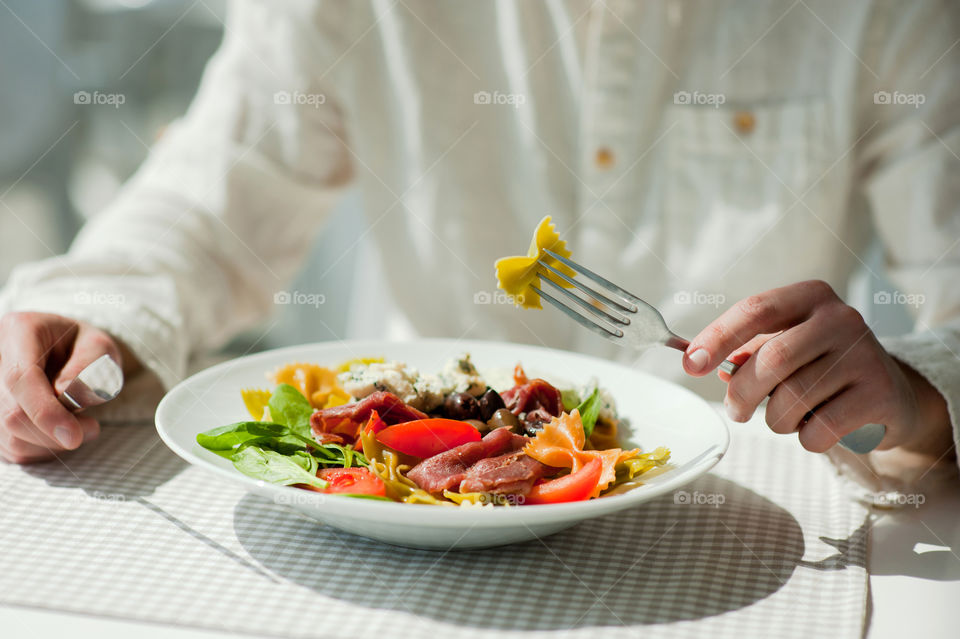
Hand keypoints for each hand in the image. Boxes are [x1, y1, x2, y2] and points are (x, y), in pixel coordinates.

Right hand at [0, 312, 121, 462]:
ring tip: (83, 427)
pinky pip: (11, 448)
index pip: (20, 377)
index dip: (44, 412)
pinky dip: (42, 449)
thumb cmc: (86, 347)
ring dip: (51, 443)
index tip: (73, 436)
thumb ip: (88, 370)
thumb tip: (65, 396)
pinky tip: (59, 432)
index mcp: (19, 330)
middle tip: (91, 429)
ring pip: (9, 436)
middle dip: (54, 432)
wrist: (69, 352)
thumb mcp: (101, 349)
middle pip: (11, 412)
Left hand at [681, 280, 951, 456]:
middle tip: (736, 411)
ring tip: (786, 416)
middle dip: (741, 394)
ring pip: (792, 399)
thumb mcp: (786, 346)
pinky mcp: (880, 393)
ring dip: (776, 419)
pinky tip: (817, 428)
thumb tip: (703, 360)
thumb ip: (747, 351)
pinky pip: (820, 428)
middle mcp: (841, 318)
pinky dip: (806, 438)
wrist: (891, 392)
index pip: (755, 310)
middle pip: (771, 359)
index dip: (718, 337)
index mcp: (810, 297)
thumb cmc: (821, 366)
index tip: (692, 364)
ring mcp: (865, 355)